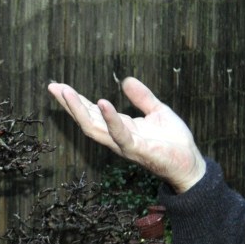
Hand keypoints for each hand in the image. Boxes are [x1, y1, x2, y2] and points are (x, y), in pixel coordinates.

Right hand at [47, 77, 207, 192]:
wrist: (191, 163)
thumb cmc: (174, 142)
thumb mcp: (158, 111)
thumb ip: (142, 97)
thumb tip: (126, 80)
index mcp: (120, 127)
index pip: (92, 112)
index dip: (75, 100)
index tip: (58, 86)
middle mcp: (117, 137)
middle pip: (86, 120)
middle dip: (69, 104)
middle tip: (53, 87)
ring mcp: (125, 145)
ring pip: (94, 128)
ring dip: (80, 110)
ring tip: (67, 93)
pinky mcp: (138, 149)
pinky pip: (119, 134)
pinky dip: (110, 119)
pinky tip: (103, 102)